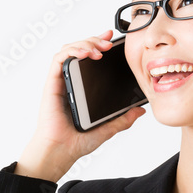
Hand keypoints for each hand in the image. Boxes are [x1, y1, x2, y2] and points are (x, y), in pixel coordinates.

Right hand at [15, 29, 145, 180]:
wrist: (61, 151)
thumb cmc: (76, 142)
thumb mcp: (107, 129)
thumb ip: (122, 119)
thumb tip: (139, 111)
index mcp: (81, 89)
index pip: (89, 60)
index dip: (98, 45)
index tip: (112, 41)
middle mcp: (70, 82)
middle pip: (79, 50)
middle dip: (94, 41)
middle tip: (109, 43)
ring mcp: (61, 81)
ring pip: (69, 50)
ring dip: (85, 43)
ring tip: (99, 49)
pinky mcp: (53, 83)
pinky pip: (59, 59)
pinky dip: (72, 51)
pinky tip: (85, 53)